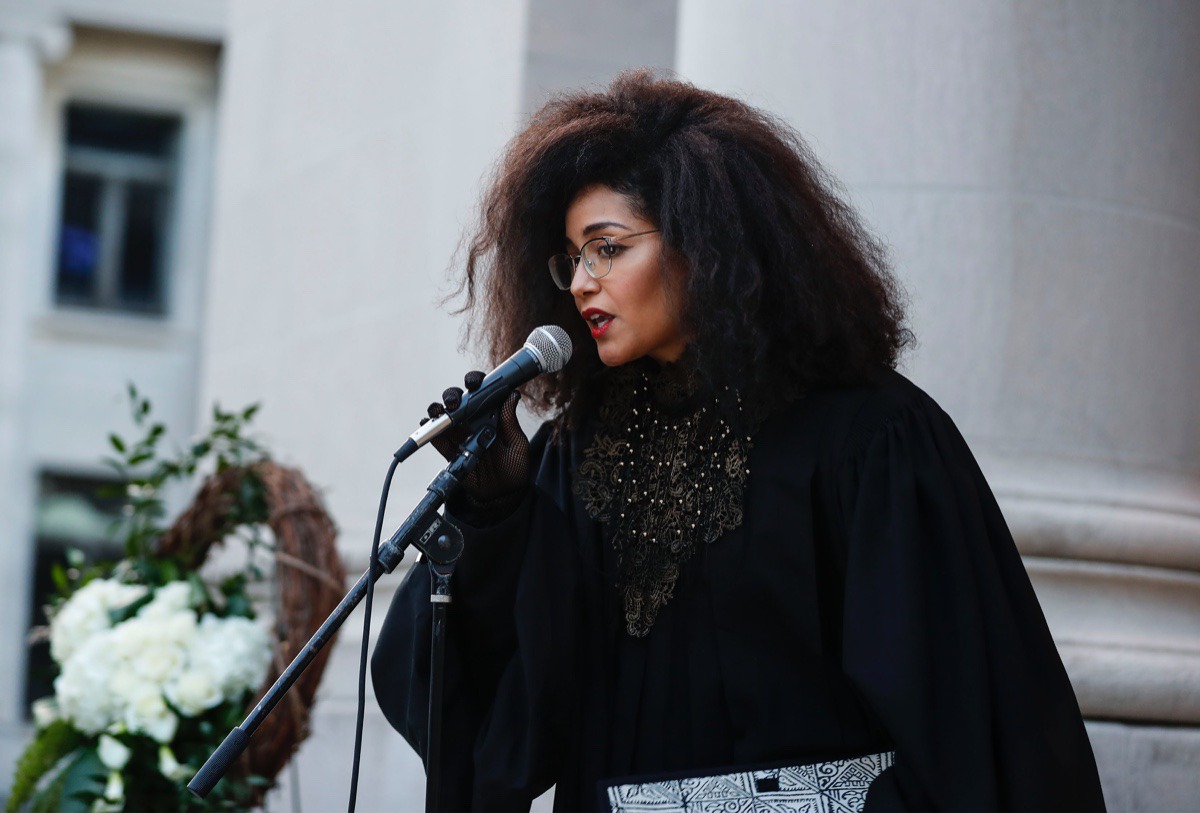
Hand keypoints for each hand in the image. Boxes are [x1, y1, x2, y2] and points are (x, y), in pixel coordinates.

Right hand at [422, 371, 530, 514]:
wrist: (502, 495)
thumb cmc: (514, 467)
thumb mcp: (517, 444)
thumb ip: (510, 422)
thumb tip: (512, 396)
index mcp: (491, 414)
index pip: (481, 392)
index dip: (475, 382)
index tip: (474, 382)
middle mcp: (473, 421)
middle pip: (458, 400)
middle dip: (453, 394)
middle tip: (456, 401)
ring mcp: (460, 435)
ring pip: (444, 415)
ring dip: (439, 409)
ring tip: (441, 411)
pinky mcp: (450, 451)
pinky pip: (436, 438)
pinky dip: (428, 430)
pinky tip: (427, 424)